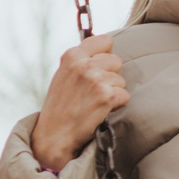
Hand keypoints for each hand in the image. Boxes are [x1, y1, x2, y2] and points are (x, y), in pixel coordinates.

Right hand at [31, 34, 128, 172]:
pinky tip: (100, 111)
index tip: (97, 68)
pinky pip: (124, 96)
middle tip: (93, 92)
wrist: (54, 136)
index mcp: (72, 56)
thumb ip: (81, 61)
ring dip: (112, 93)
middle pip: (116, 61)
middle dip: (110, 76)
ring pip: (121, 80)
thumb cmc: (59, 107)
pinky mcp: (106, 96)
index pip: (105, 41)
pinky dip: (116, 105)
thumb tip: (105, 49)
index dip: (104, 56)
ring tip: (93, 103)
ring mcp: (95, 79)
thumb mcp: (64, 76)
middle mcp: (84, 64)